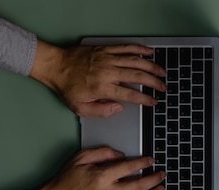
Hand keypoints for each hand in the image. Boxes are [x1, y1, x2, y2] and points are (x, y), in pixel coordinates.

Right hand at [26, 146, 165, 189]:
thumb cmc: (67, 180)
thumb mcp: (81, 158)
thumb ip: (102, 153)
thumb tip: (121, 155)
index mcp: (102, 177)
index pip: (129, 168)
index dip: (143, 162)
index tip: (151, 160)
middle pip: (138, 186)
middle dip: (154, 179)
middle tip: (162, 174)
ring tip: (161, 188)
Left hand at [30, 41, 165, 116]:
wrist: (54, 66)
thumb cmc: (67, 87)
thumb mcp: (80, 108)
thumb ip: (101, 111)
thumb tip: (118, 108)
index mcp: (103, 88)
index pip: (130, 95)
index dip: (145, 99)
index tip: (154, 102)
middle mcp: (107, 72)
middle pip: (138, 76)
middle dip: (154, 82)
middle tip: (163, 87)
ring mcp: (107, 59)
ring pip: (135, 61)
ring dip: (151, 67)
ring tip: (162, 72)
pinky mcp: (105, 50)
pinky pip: (126, 48)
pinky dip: (139, 50)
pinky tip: (149, 53)